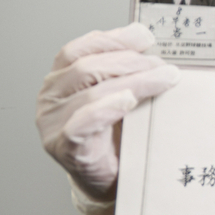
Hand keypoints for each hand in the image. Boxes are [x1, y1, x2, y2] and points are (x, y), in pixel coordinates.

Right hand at [35, 24, 179, 214]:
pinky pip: (82, 124)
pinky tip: (128, 101)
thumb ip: (129, 72)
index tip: (145, 37)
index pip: (78, 49)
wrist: (112, 177)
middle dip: (130, 62)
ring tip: (163, 80)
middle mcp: (51, 98)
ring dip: (134, 82)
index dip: (111, 39)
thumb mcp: (122, 94)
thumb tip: (160, 49)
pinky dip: (107, 109)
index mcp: (61, 79)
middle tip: (164, 66)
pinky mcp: (63, 147)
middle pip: (87, 68)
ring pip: (91, 93)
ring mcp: (52, 124)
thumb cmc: (117, 132)